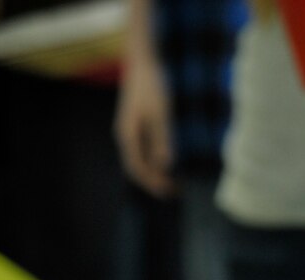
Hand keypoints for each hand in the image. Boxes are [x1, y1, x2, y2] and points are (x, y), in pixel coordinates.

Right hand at [114, 50, 174, 195]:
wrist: (146, 62)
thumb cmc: (153, 86)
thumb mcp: (161, 113)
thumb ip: (162, 139)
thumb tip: (164, 165)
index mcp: (128, 134)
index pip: (137, 168)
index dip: (153, 183)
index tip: (171, 192)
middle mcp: (127, 134)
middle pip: (138, 165)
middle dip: (155, 181)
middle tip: (177, 191)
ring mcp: (132, 128)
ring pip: (142, 157)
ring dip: (157, 171)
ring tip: (177, 179)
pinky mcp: (139, 122)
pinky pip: (146, 148)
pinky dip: (158, 158)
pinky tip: (173, 160)